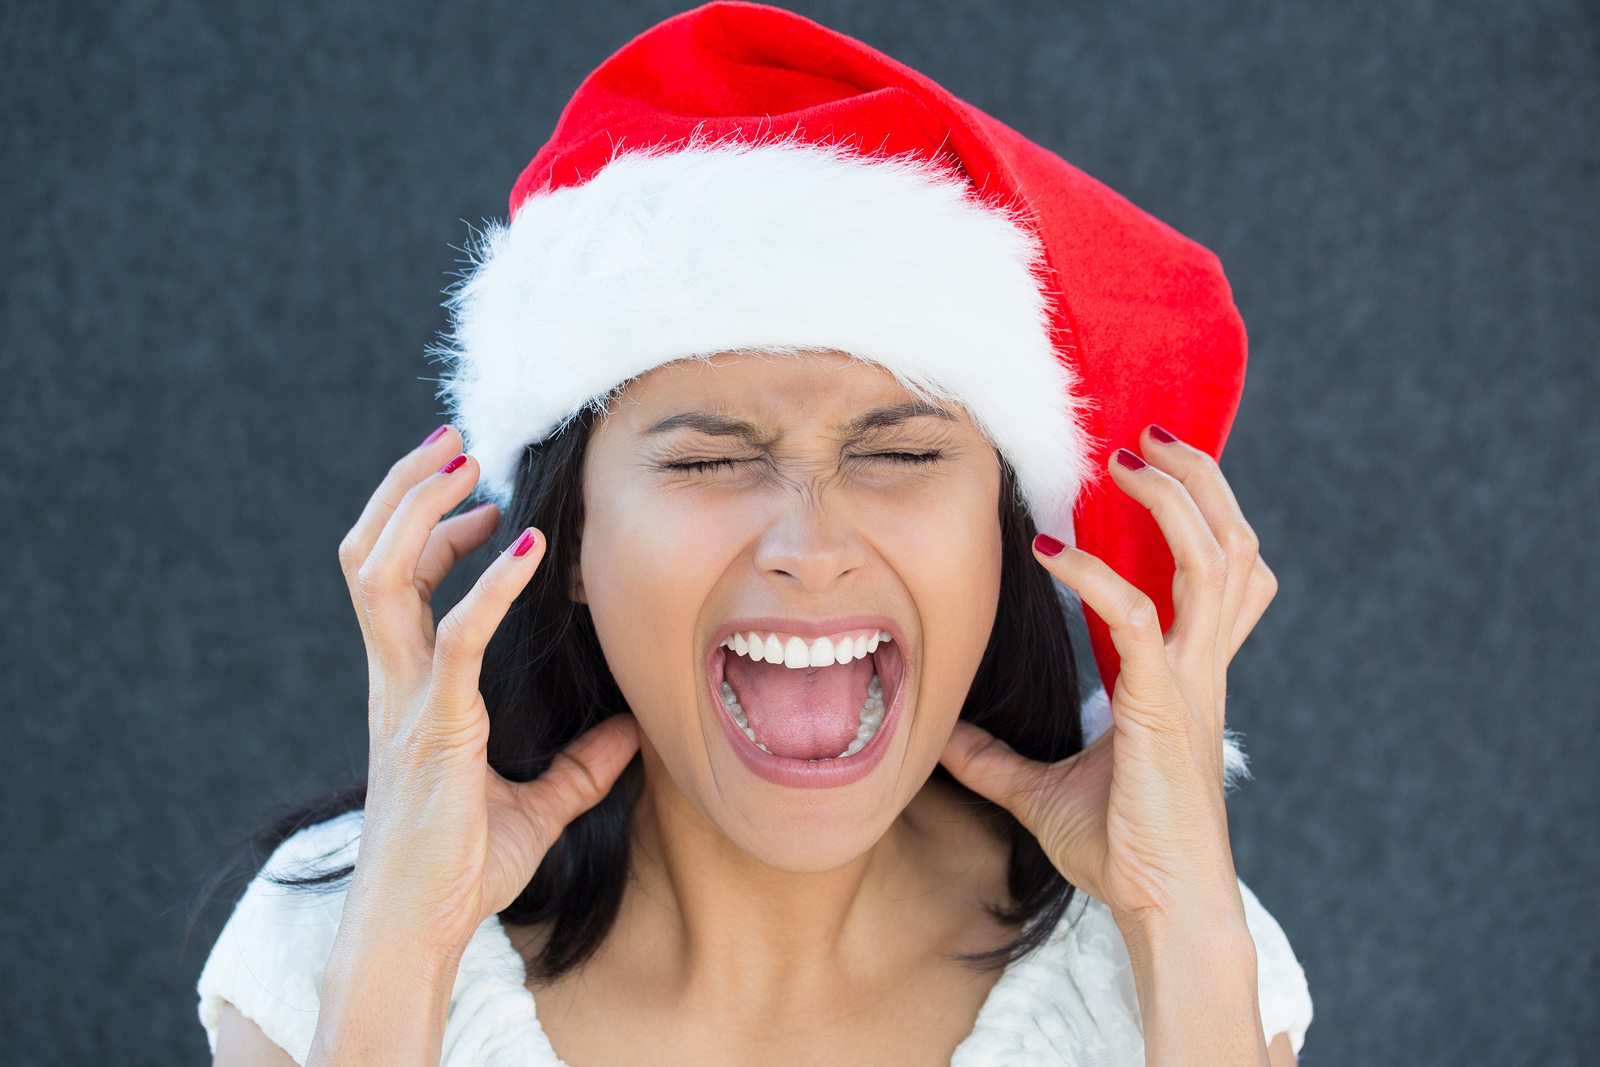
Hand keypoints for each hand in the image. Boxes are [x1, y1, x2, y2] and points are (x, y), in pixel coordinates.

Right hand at [336, 424, 639, 955]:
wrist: (420, 927)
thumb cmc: (462, 867)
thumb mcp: (539, 805)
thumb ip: (581, 766)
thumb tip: (633, 736)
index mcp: (412, 687)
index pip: (401, 581)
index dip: (433, 530)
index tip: (486, 503)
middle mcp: (396, 679)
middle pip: (370, 556)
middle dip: (405, 489)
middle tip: (456, 441)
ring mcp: (406, 696)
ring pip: (380, 574)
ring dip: (419, 508)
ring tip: (463, 460)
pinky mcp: (434, 723)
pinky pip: (453, 636)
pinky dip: (490, 586)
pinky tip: (529, 547)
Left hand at [938, 425, 1277, 926]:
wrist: (1159, 909)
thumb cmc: (1121, 849)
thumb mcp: (1044, 789)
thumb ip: (998, 757)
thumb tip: (943, 743)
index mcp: (1186, 673)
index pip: (1218, 572)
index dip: (1199, 510)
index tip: (1152, 466)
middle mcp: (1201, 667)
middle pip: (1234, 546)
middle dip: (1202, 480)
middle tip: (1151, 435)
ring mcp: (1191, 684)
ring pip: (1215, 563)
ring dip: (1176, 501)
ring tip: (1130, 459)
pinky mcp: (1163, 709)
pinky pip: (1144, 620)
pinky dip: (1102, 578)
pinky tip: (1054, 553)